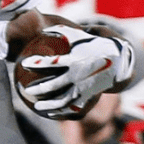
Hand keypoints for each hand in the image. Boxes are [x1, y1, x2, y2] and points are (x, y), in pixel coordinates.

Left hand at [20, 25, 134, 119]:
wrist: (120, 62)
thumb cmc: (96, 46)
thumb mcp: (81, 37)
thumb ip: (64, 32)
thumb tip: (44, 27)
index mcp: (75, 60)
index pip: (52, 62)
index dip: (37, 63)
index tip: (24, 63)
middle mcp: (79, 76)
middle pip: (54, 85)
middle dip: (39, 88)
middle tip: (26, 90)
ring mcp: (84, 88)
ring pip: (63, 101)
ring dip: (49, 105)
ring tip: (36, 107)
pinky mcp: (89, 98)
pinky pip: (73, 109)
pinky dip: (61, 113)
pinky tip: (51, 115)